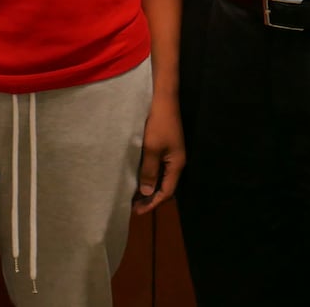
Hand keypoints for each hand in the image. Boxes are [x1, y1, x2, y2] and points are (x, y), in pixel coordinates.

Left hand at [133, 92, 184, 214]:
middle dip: (150, 198)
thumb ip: (149, 172)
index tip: (137, 212)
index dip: (153, 203)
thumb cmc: (157, 123)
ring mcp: (171, 153)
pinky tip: (137, 176)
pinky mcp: (164, 145)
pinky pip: (157, 166)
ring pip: (160, 177)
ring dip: (148, 186)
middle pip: (165, 186)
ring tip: (132, 195)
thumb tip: (148, 193)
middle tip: (133, 207)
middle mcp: (176, 161)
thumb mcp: (151, 148)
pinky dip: (148, 175)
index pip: (167, 192)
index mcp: (176, 164)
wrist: (162, 98)